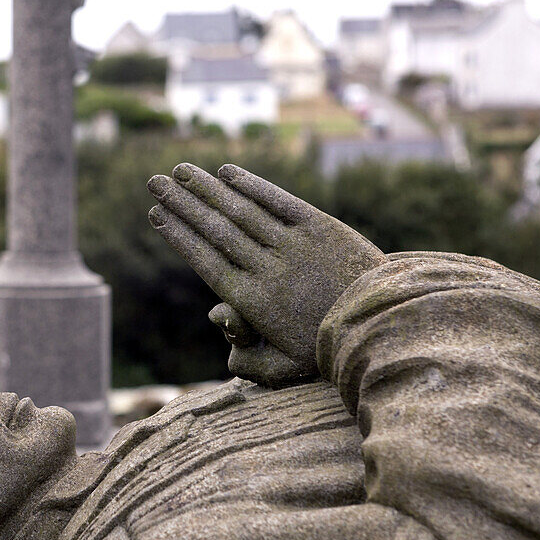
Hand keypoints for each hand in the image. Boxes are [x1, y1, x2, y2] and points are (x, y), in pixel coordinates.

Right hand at [147, 163, 386, 386]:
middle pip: (215, 230)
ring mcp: (294, 245)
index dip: (177, 235)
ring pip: (241, 211)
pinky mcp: (320, 227)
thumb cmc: (332, 348)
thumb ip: (249, 366)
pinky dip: (251, 185)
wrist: (385, 322)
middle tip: (154, 182)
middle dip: (181, 203)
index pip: (205, 260)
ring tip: (182, 170)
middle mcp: (267, 268)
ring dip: (207, 188)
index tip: (156, 215)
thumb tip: (223, 354)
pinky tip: (227, 172)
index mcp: (252, 302)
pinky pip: (278, 201)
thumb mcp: (287, 370)